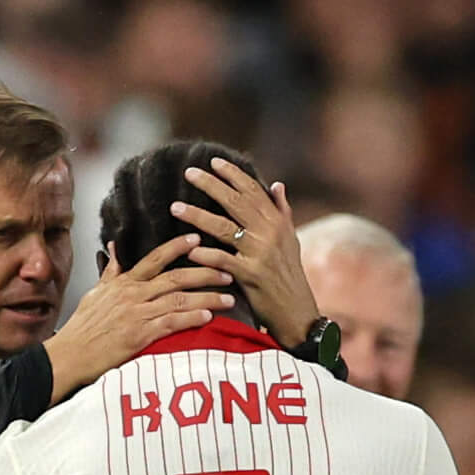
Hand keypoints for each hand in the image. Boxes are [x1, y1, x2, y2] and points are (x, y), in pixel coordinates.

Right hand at [42, 233, 232, 401]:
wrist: (70, 354)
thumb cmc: (82, 327)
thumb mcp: (95, 293)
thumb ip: (111, 272)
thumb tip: (113, 250)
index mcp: (124, 283)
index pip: (155, 259)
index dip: (178, 247)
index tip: (197, 239)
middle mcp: (133, 295)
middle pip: (175, 277)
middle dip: (205, 272)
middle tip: (227, 270)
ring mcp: (137, 314)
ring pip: (179, 300)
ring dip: (207, 297)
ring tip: (228, 297)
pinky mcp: (139, 336)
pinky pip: (170, 323)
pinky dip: (191, 319)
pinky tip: (208, 317)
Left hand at [173, 162, 318, 347]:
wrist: (298, 312)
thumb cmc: (291, 276)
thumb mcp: (291, 240)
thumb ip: (282, 211)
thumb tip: (277, 184)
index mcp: (277, 222)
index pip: (253, 190)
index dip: (233, 174)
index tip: (213, 162)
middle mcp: (270, 233)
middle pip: (235, 202)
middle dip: (210, 185)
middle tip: (188, 173)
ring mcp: (260, 254)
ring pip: (224, 228)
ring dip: (197, 216)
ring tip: (175, 208)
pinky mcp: (251, 276)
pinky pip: (224, 261)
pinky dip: (207, 255)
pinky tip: (191, 250)